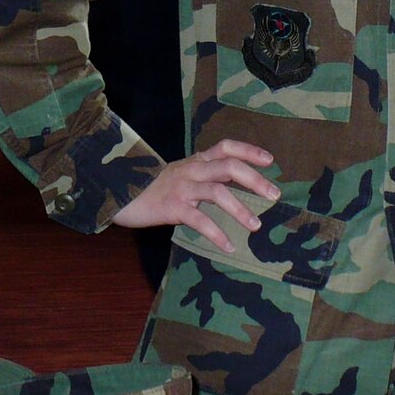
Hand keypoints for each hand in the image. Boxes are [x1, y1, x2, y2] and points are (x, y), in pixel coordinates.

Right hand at [112, 140, 278, 249]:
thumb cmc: (154, 187)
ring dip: (240, 209)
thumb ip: (205, 174)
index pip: (226, 147)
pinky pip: (198, 220)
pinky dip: (216, 234)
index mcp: (196, 161)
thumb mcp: (181, 173)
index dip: (249, 151)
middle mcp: (192, 170)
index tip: (270, 161)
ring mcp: (182, 188)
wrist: (119, 193)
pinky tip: (228, 246)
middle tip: (274, 195)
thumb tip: (235, 180)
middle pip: (228, 166)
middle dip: (254, 179)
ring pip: (217, 192)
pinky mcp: (172, 207)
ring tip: (256, 226)